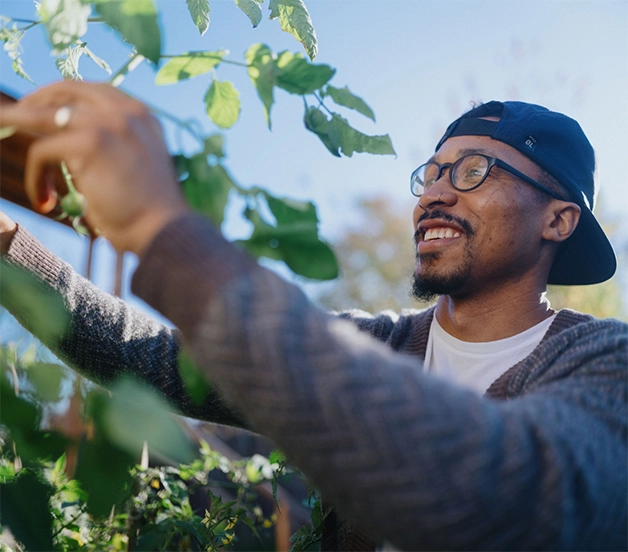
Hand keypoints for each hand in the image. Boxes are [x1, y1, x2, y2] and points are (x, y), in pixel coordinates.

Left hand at [0, 81, 188, 254]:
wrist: (164, 231)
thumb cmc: (151, 211)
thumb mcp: (136, 165)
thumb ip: (113, 146)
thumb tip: (72, 144)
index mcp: (142, 115)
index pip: (94, 91)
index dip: (63, 96)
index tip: (43, 107)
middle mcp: (125, 111)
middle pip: (66, 90)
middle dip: (35, 100)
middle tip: (12, 117)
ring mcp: (106, 123)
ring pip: (44, 115)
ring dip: (15, 122)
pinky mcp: (87, 143)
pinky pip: (41, 152)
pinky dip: (36, 178)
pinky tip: (45, 200)